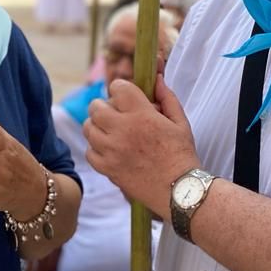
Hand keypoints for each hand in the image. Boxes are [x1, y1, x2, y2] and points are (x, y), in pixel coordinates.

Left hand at [84, 74, 197, 217]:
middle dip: (107, 106)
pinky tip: (111, 150)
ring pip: (88, 127)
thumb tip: (157, 78)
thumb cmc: (182, 155)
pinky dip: (97, 149)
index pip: (117, 87)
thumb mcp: (180, 122)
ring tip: (113, 132)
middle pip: (96, 106)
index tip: (128, 97)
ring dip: (99, 126)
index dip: (122, 89)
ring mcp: (111, 150)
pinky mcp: (107, 169)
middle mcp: (122, 130)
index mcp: (141, 114)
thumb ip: (166, 97)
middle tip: (119, 115)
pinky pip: (89, 152)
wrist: (180, 191)